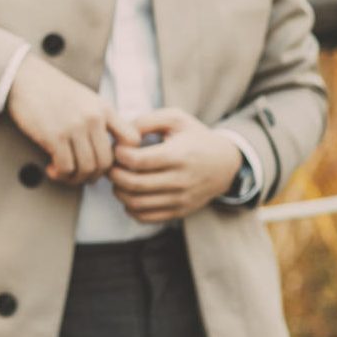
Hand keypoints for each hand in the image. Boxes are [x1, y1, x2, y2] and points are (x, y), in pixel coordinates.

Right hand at [6, 55, 140, 184]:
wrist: (25, 78)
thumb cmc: (53, 91)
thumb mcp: (86, 98)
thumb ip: (101, 118)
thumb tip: (109, 148)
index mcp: (104, 108)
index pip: (132, 139)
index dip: (123, 156)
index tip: (105, 160)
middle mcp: (93, 118)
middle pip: (107, 162)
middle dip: (94, 175)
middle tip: (81, 175)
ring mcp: (75, 127)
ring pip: (87, 168)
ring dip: (75, 178)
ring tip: (64, 173)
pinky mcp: (55, 136)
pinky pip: (66, 167)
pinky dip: (60, 174)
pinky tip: (52, 169)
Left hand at [109, 108, 242, 222]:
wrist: (225, 164)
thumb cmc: (196, 138)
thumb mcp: (176, 118)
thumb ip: (147, 120)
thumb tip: (123, 134)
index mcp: (178, 155)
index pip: (138, 161)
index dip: (120, 155)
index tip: (117, 149)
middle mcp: (180, 180)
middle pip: (134, 184)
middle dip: (114, 174)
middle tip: (111, 165)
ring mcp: (180, 199)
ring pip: (137, 204)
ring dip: (119, 192)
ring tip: (118, 179)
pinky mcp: (179, 212)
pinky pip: (146, 217)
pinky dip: (130, 208)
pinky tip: (130, 194)